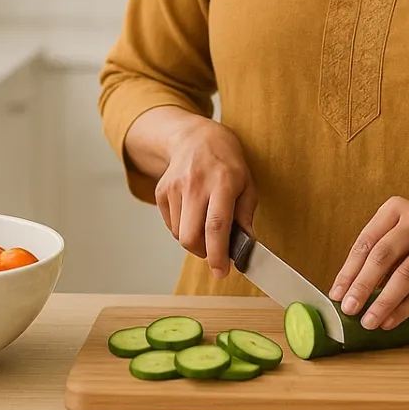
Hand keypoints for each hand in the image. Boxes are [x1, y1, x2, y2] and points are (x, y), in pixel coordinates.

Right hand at [147, 113, 256, 278]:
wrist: (196, 137)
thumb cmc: (227, 163)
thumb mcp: (247, 184)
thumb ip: (245, 215)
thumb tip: (245, 245)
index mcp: (222, 182)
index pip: (216, 226)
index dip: (218, 254)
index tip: (222, 272)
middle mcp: (195, 184)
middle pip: (190, 236)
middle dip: (203, 253)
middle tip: (215, 252)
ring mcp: (174, 187)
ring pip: (179, 234)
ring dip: (194, 239)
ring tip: (205, 223)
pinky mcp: (161, 191)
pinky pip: (171, 225)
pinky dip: (183, 228)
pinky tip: (193, 213)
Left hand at [329, 197, 408, 329]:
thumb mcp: (400, 228)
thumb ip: (378, 250)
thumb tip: (348, 289)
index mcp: (395, 208)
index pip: (366, 242)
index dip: (348, 270)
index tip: (336, 294)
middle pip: (383, 256)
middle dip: (362, 286)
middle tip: (348, 309)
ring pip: (405, 276)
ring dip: (383, 302)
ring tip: (368, 321)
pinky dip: (405, 308)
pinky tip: (391, 320)